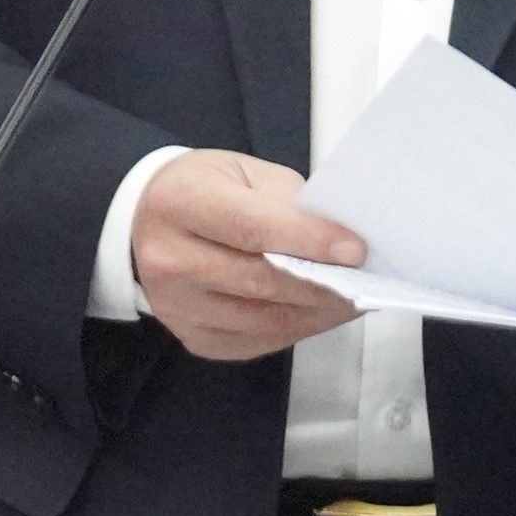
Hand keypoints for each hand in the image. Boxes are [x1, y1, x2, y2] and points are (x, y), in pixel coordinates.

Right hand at [131, 149, 368, 360]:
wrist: (146, 221)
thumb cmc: (204, 189)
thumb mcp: (244, 174)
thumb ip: (288, 205)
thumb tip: (342, 244)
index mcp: (179, 203)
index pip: (251, 228)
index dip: (308, 240)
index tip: (356, 250)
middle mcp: (169, 260)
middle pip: (260, 282)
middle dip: (323, 284)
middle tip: (368, 281)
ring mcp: (176, 307)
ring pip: (264, 320)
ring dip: (319, 313)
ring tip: (355, 299)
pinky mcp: (193, 338)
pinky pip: (258, 342)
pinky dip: (298, 329)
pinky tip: (321, 313)